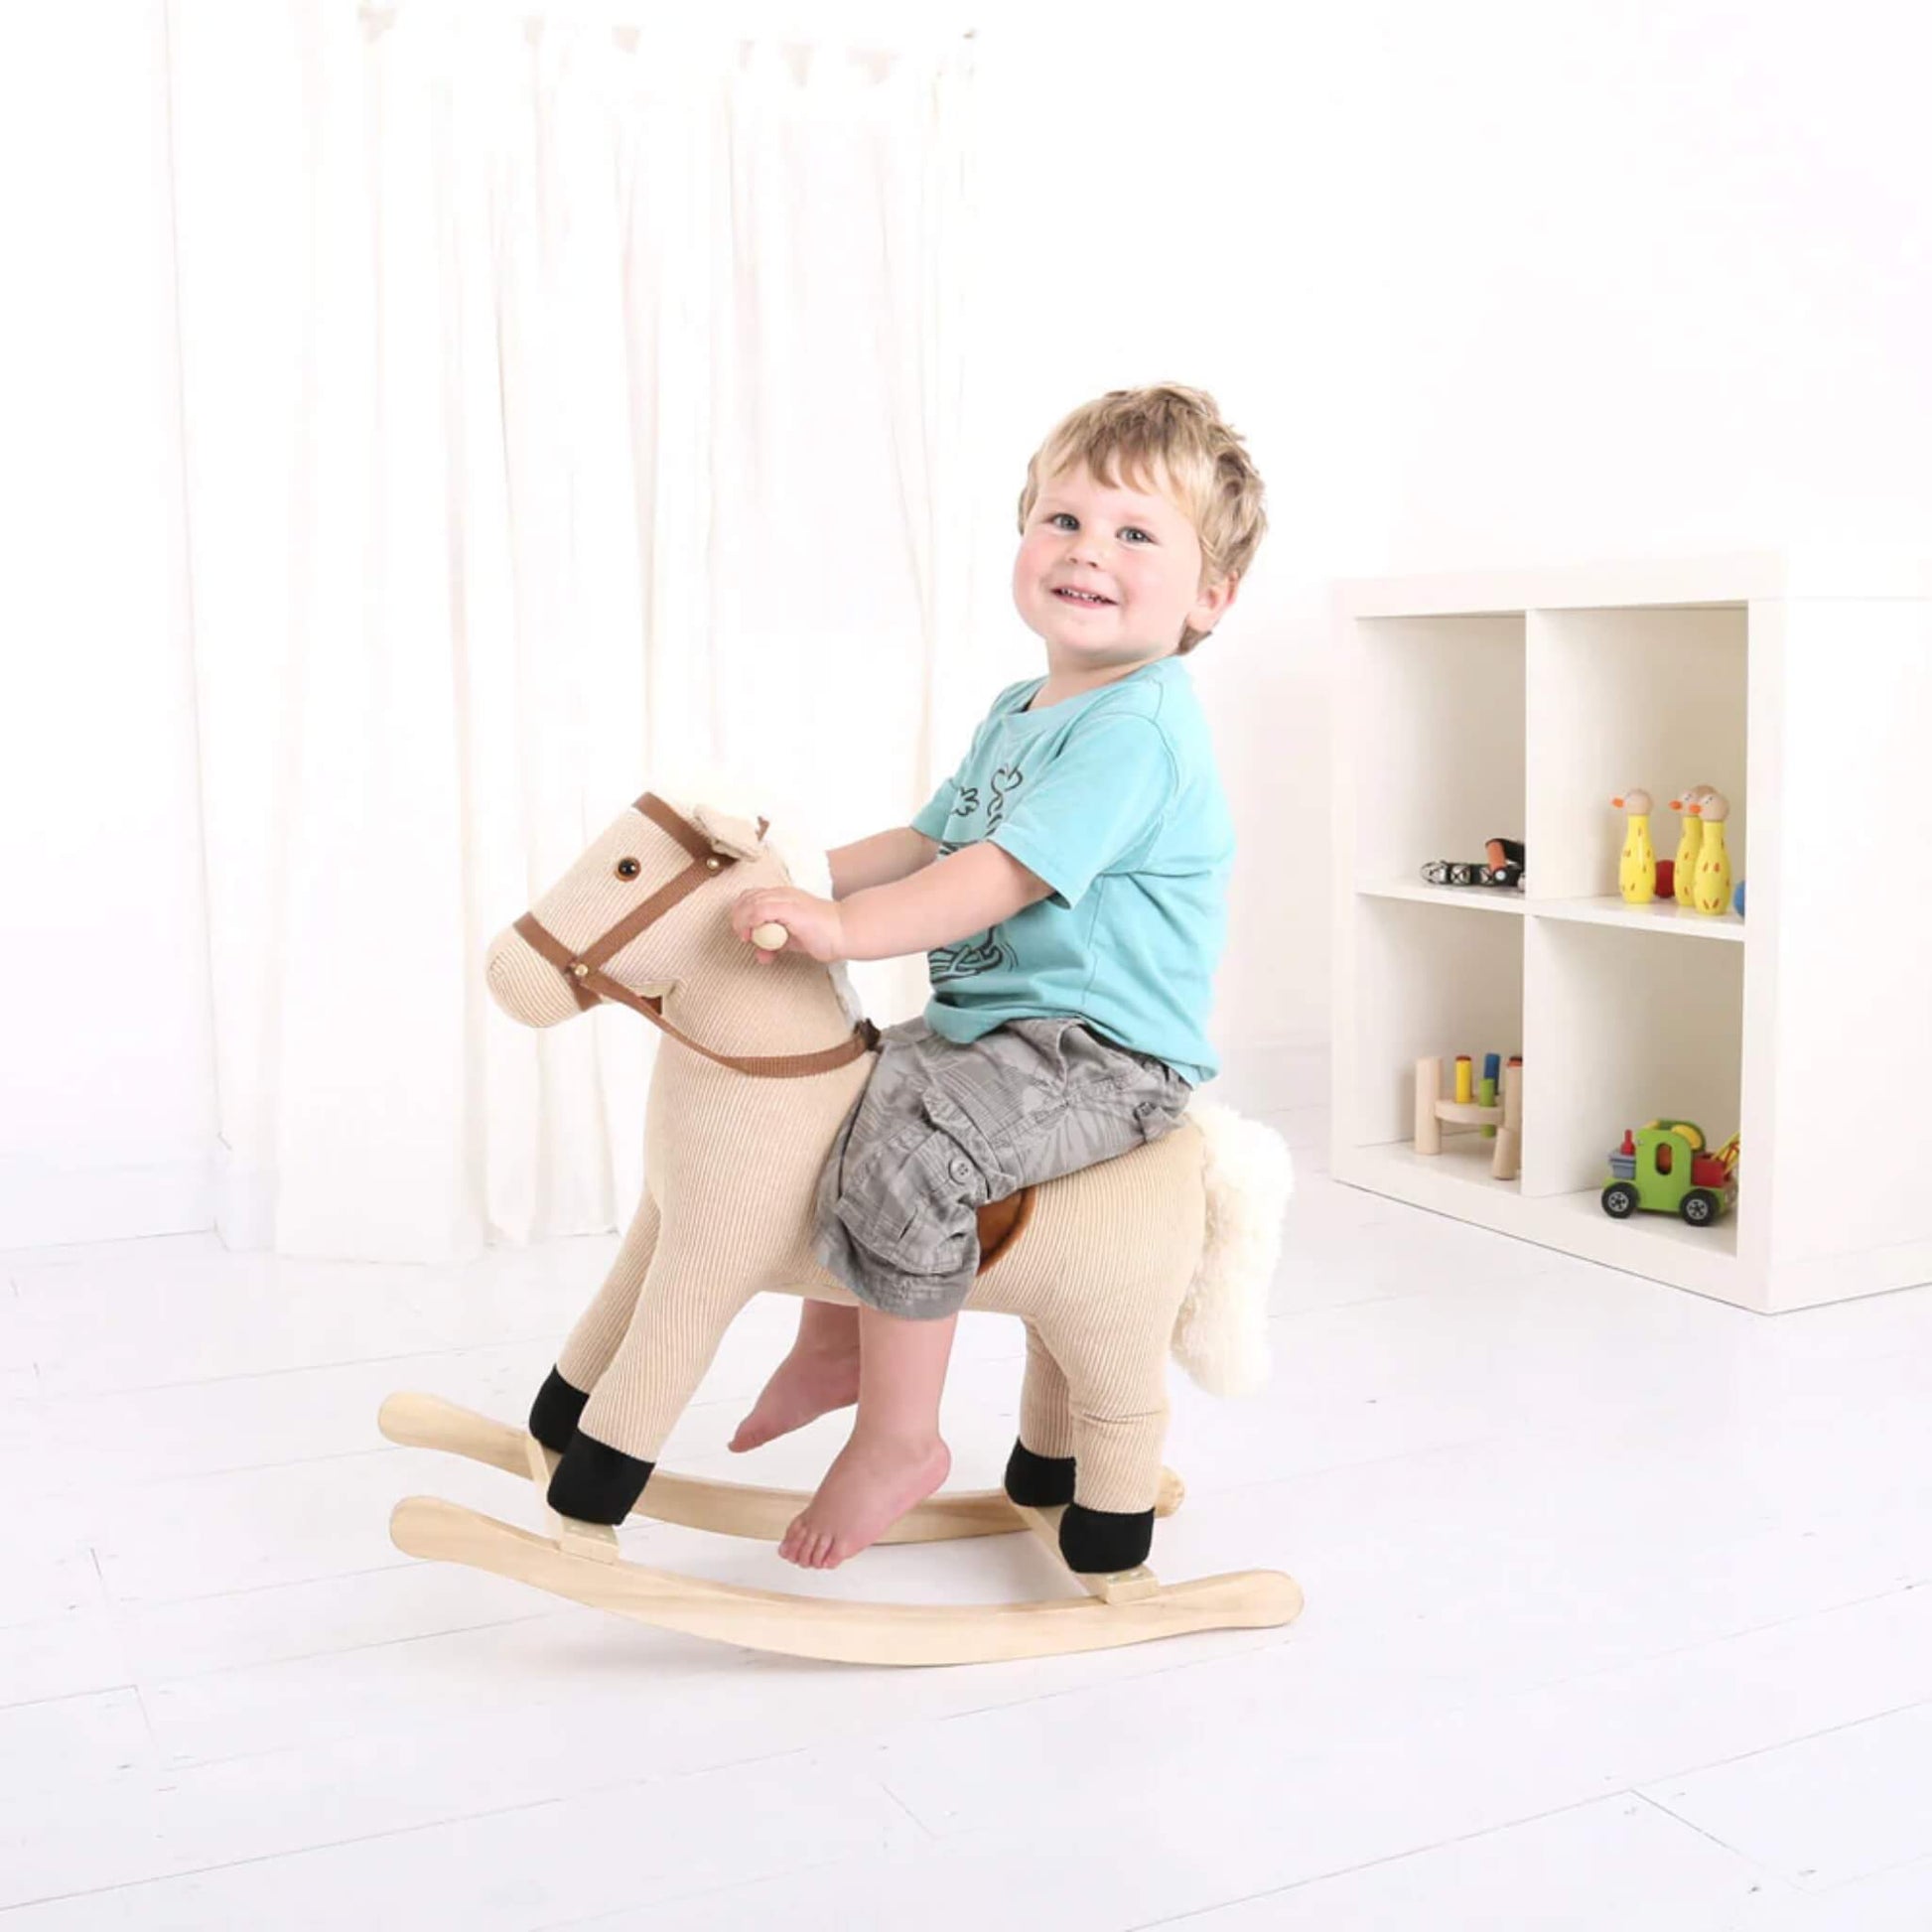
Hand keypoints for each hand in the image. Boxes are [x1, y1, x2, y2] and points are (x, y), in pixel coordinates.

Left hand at [729, 886, 847, 964]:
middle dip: (738, 917)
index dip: (741, 913)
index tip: (743, 932)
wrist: (845, 931)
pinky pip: (761, 910)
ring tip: (746, 937)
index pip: (752, 896)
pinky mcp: (790, 908)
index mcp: (784, 897)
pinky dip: (752, 922)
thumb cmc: (824, 936)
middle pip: (747, 897)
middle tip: (742, 936)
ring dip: (742, 921)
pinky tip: (754, 936)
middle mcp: (783, 894)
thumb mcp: (793, 940)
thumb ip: (776, 944)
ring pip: (751, 902)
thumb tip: (761, 953)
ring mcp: (786, 899)